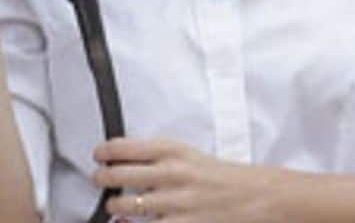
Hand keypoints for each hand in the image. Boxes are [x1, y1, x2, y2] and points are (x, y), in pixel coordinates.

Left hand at [93, 138, 280, 221]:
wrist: (256, 196)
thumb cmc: (220, 176)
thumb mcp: (188, 154)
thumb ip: (156, 157)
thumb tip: (121, 161)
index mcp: (172, 151)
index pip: (123, 147)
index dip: (104, 152)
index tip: (98, 156)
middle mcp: (172, 174)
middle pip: (117, 175)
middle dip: (102, 179)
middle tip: (100, 181)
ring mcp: (176, 202)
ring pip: (126, 205)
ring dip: (114, 207)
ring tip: (115, 207)